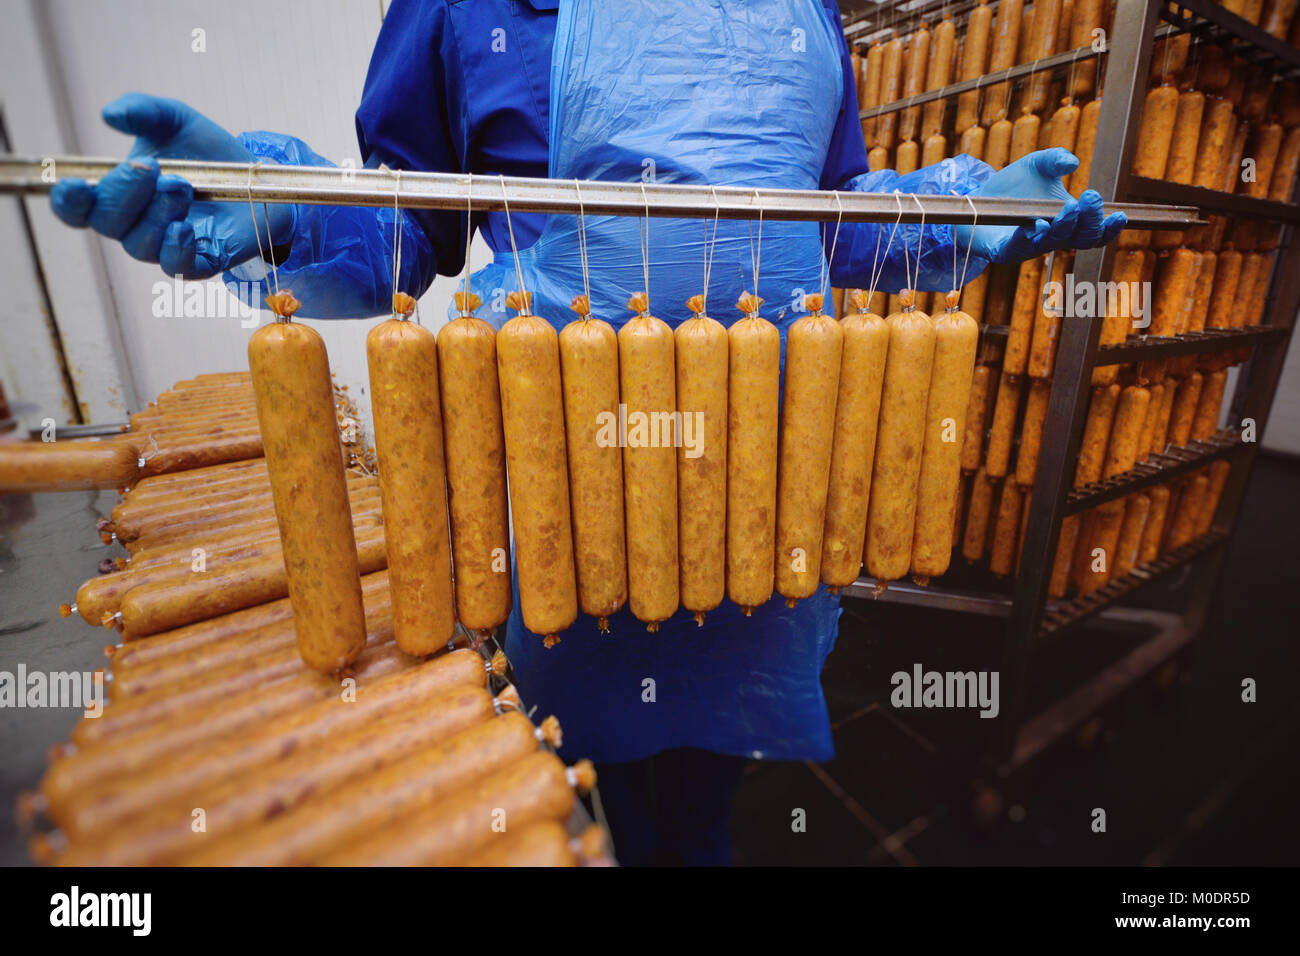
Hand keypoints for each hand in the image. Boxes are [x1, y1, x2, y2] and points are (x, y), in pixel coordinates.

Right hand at [49, 93, 294, 278]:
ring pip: (141, 244)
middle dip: (124, 193)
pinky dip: (177, 249)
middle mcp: (135, 225)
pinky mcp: (201, 261)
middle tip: (151, 167)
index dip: (69, 202)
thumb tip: (110, 113)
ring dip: (156, 214)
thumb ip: (143, 112)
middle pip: (109, 223)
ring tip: (180, 186)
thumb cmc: (205, 152)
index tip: (75, 184)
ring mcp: (165, 246)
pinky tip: (184, 227)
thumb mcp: (174, 121)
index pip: (78, 209)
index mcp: (118, 194)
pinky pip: (179, 267)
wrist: (256, 176)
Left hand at [956, 148, 1126, 263]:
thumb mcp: (1037, 165)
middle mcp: (1052, 237)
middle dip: (1089, 220)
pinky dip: (1029, 236)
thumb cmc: (1013, 187)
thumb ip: (1055, 159)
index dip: (1109, 228)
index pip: (1094, 232)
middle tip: (1091, 196)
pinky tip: (1037, 224)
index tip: (1121, 214)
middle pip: (1080, 239)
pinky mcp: (1005, 250)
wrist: (977, 200)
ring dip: (1063, 226)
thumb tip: (1072, 162)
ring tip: (1067, 208)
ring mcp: (1029, 246)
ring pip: (1052, 243)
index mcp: (1067, 221)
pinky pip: (1020, 247)